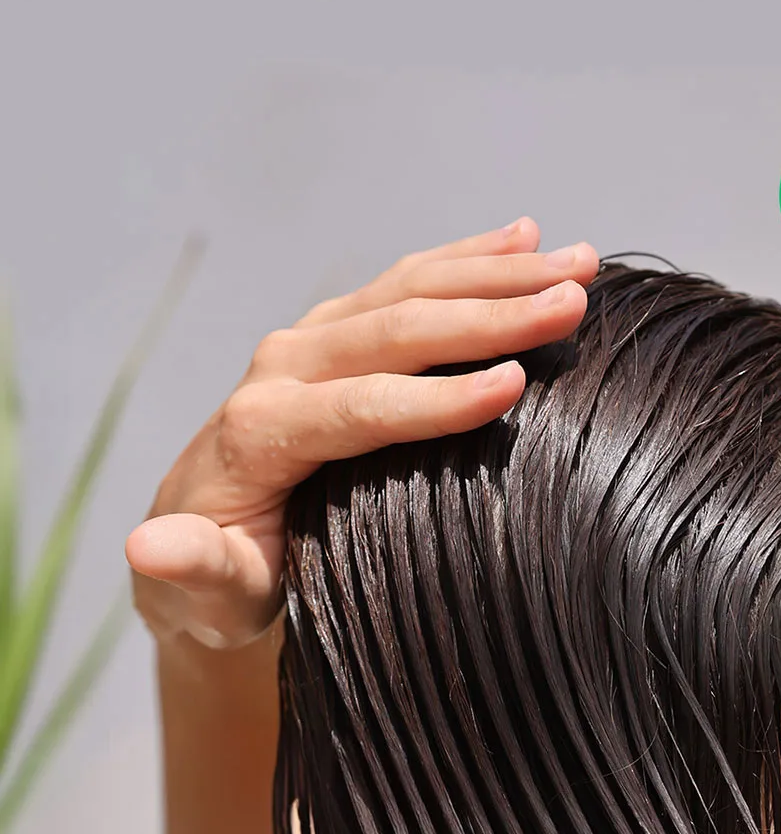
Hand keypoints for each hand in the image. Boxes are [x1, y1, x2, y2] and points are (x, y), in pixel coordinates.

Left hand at [125, 218, 597, 649]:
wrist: (199, 547)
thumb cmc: (219, 586)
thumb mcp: (201, 593)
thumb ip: (188, 569)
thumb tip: (147, 550)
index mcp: (261, 432)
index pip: (362, 406)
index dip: (437, 397)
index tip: (515, 385)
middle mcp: (283, 370)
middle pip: (397, 331)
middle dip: (490, 315)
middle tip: (572, 306)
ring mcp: (310, 343)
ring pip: (409, 291)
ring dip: (498, 274)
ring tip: (580, 265)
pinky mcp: (333, 334)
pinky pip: (406, 284)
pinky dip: (467, 259)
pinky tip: (527, 239)